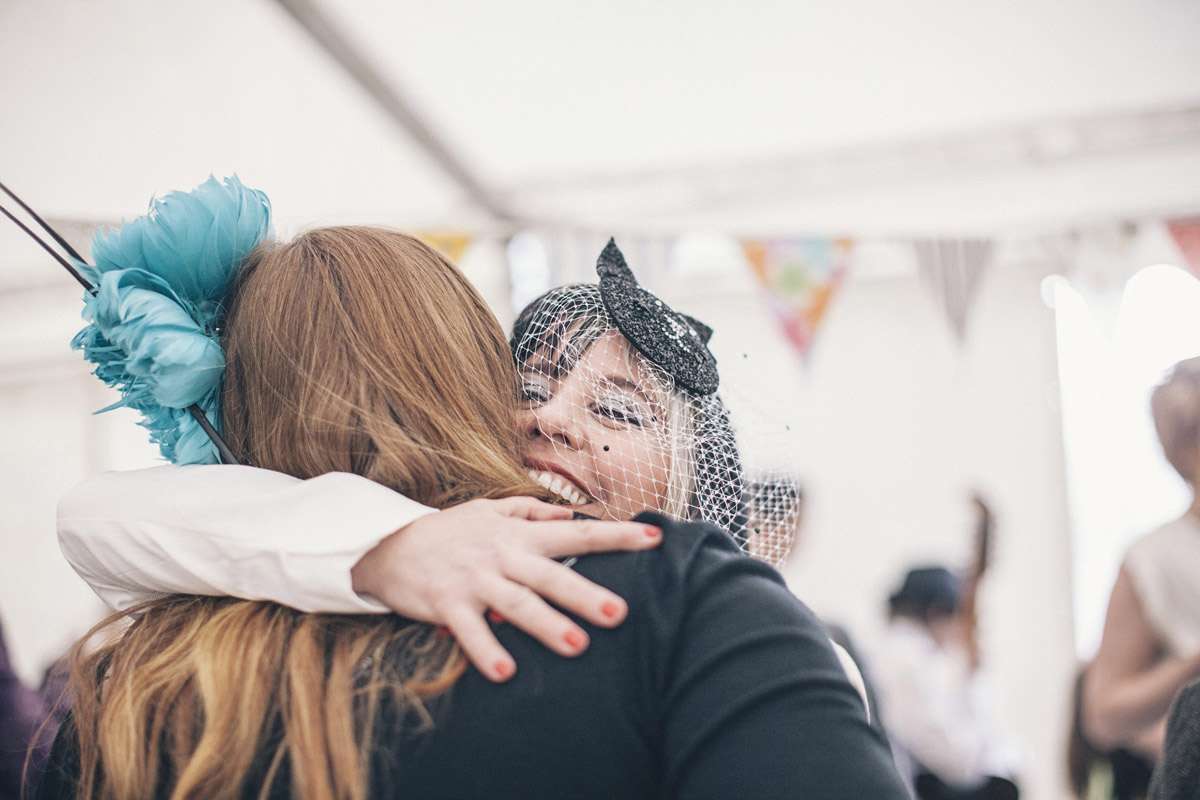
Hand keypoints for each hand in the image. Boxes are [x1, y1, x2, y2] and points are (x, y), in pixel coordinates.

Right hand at [350, 497, 661, 681]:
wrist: (389, 544)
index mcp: (519, 534)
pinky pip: (470, 631)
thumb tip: (570, 513)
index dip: (617, 535)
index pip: (577, 532)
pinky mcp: (447, 604)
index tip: (655, 538)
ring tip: (576, 646)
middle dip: (584, 594)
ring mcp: (475, 581)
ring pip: (516, 604)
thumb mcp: (490, 510)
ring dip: (545, 625)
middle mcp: (502, 556)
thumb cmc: (450, 531)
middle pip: (550, 575)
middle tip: (620, 613)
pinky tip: (506, 673)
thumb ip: (531, 510)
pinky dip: (486, 651)